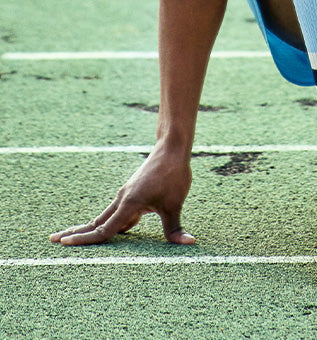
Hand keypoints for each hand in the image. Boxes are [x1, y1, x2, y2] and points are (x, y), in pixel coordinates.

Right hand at [50, 145, 194, 245]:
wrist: (172, 148)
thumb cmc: (174, 175)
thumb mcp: (175, 204)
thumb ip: (175, 228)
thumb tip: (189, 243)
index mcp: (129, 204)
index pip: (104, 229)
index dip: (85, 239)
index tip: (65, 243)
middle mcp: (122, 199)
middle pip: (96, 222)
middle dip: (76, 232)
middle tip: (53, 240)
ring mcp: (126, 195)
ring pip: (104, 216)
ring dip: (89, 227)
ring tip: (72, 235)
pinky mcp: (132, 192)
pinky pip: (116, 211)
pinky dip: (107, 221)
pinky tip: (110, 228)